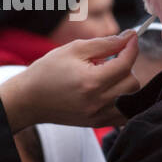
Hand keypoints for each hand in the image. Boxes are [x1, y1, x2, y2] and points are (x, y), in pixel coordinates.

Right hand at [0, 32, 139, 130]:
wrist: (29, 99)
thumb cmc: (47, 71)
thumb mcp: (74, 49)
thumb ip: (105, 43)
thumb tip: (129, 37)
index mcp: (91, 82)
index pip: (125, 64)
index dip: (131, 47)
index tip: (131, 38)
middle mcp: (97, 102)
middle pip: (132, 83)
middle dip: (127, 66)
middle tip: (112, 58)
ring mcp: (98, 116)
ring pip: (131, 99)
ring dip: (125, 83)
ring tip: (107, 75)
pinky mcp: (97, 123)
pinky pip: (124, 114)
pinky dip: (124, 100)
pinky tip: (110, 90)